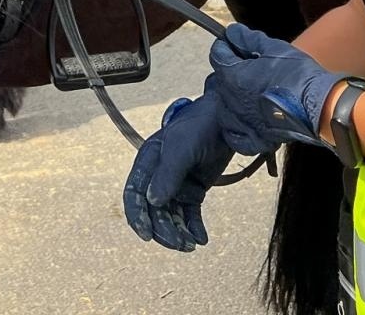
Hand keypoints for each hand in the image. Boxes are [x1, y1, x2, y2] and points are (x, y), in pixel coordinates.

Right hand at [122, 92, 234, 252]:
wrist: (229, 120)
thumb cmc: (201, 127)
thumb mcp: (182, 148)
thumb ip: (168, 174)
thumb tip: (153, 202)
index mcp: (148, 161)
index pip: (134, 193)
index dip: (137, 216)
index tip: (147, 235)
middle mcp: (159, 175)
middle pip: (154, 210)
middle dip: (164, 229)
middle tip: (181, 244)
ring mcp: (177, 183)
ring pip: (171, 216)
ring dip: (179, 232)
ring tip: (192, 244)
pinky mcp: (194, 189)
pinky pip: (189, 215)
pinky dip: (193, 228)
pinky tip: (201, 239)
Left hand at [208, 23, 355, 155]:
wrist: (317, 105)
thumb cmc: (297, 75)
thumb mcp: (274, 48)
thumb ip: (249, 39)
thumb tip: (232, 31)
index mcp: (234, 76)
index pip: (217, 56)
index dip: (224, 47)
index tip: (231, 43)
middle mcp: (232, 100)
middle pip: (220, 81)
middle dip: (230, 70)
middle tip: (248, 65)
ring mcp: (241, 122)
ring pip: (224, 108)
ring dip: (231, 98)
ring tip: (249, 91)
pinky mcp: (254, 138)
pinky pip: (234, 135)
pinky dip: (236, 127)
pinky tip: (246, 118)